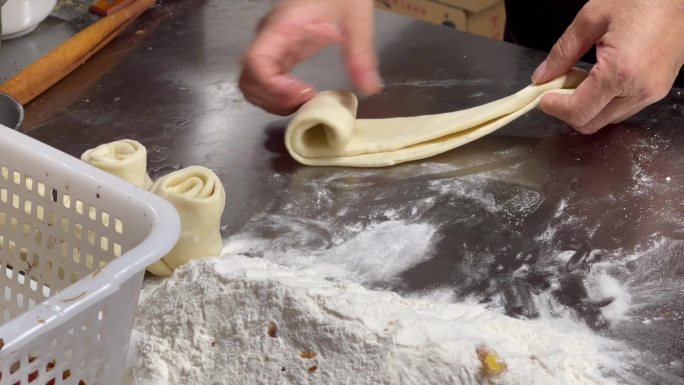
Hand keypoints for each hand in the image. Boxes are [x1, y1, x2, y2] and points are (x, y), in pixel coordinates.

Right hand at [239, 0, 381, 114]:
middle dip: (274, 100)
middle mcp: (269, 38)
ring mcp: (271, 47)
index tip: (304, 92)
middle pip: (248, 79)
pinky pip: (265, 82)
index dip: (273, 86)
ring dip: (274, 102)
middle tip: (305, 103)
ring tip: (304, 102)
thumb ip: (361, 55)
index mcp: (282, 26)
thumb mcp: (356, 20)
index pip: (256, 61)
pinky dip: (277, 98)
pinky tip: (302, 97)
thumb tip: (369, 89)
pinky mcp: (279, 55)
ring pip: (252, 85)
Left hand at [532, 0, 683, 133]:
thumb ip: (563, 51)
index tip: (543, 96)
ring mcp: (652, 92)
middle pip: (591, 123)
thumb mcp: (592, 18)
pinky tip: (598, 78)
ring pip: (607, 119)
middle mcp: (640, 89)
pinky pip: (623, 108)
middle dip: (567, 110)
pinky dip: (604, 101)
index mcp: (621, 72)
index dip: (554, 108)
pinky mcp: (658, 90)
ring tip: (579, 78)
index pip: (578, 111)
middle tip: (557, 87)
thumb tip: (543, 75)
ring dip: (586, 106)